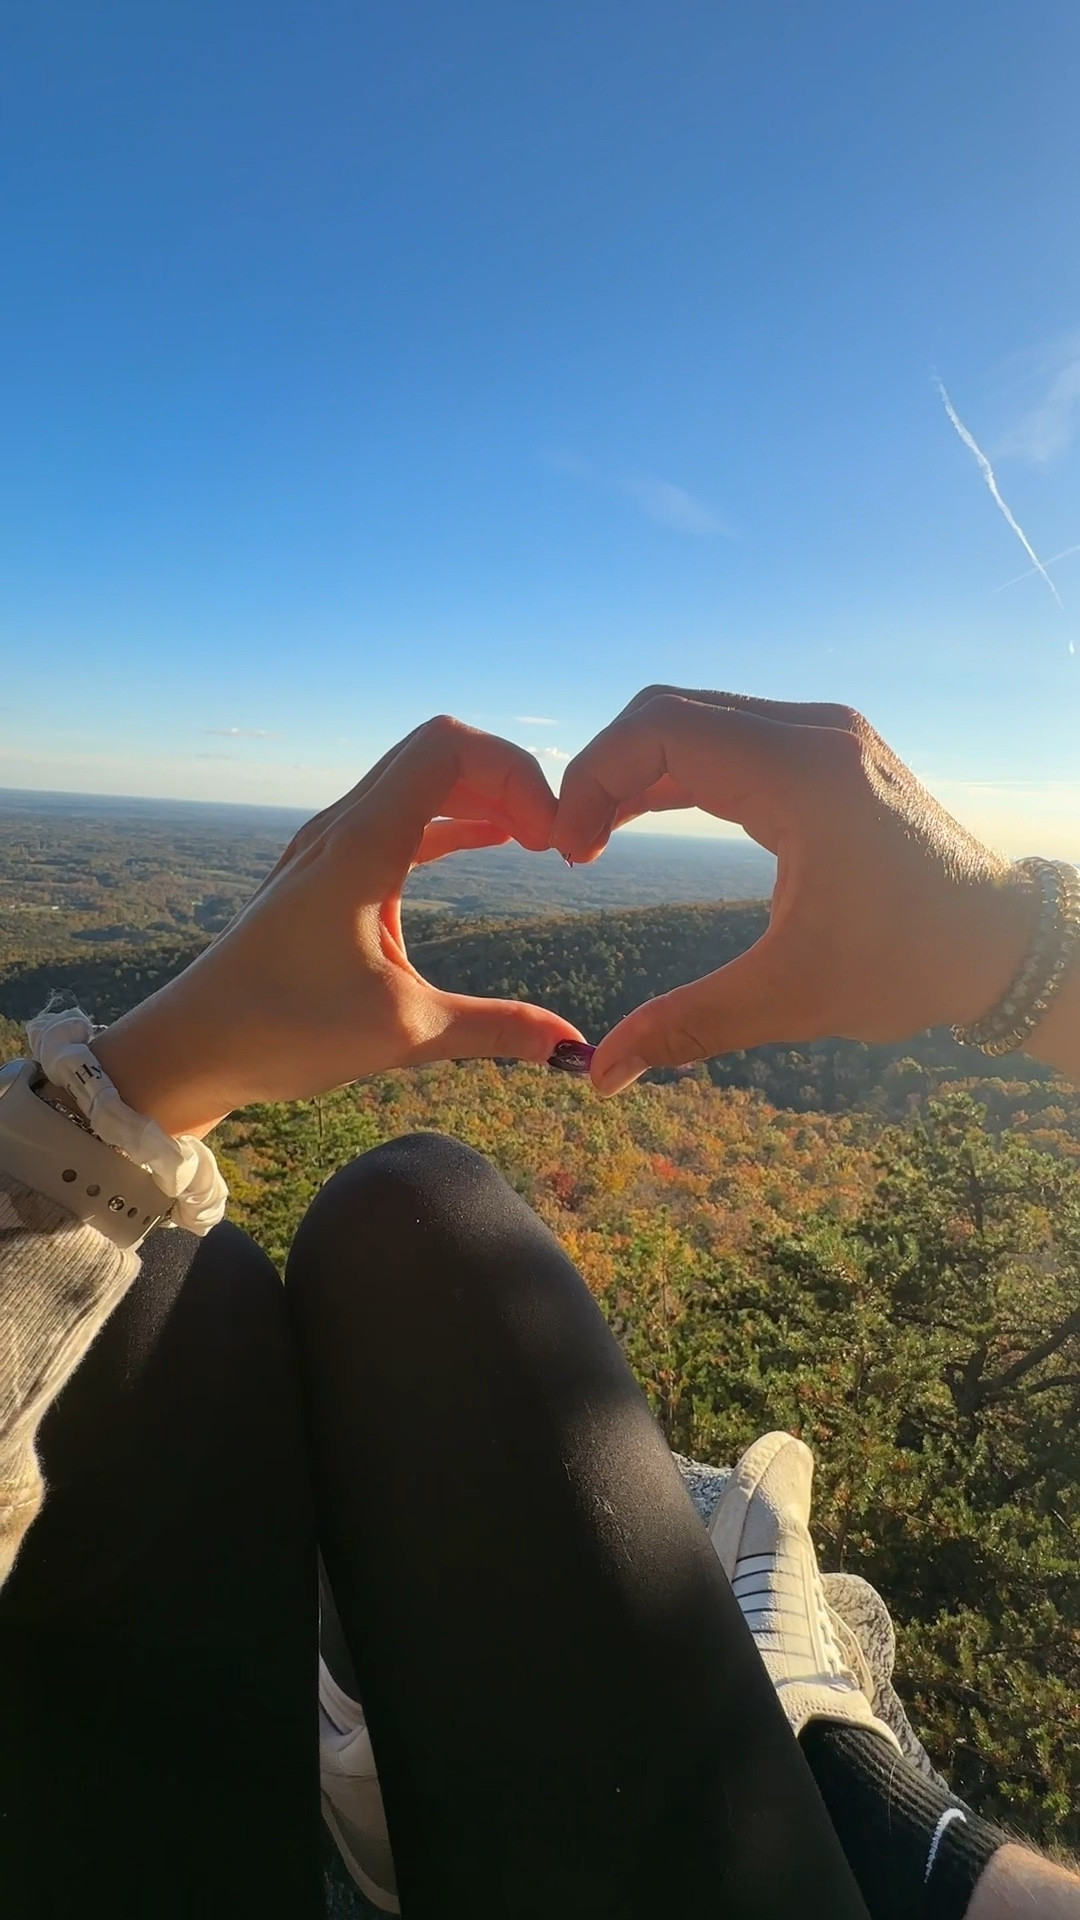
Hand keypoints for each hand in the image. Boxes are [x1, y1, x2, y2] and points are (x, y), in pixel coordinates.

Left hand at [93, 717, 584, 1133]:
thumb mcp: (403, 1032)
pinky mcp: (327, 871)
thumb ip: (496, 1029)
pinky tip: (494, 844)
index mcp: (360, 845)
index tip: (550, 841)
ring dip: (483, 797)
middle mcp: (343, 827)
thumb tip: (575, 1048)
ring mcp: (331, 845)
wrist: (191, 1046)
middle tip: (555, 841)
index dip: (517, 775)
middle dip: (510, 780)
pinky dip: (454, 820)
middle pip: (442, 752)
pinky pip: (403, 816)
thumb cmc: (282, 1031)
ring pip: (421, 780)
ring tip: (537, 841)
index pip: (451, 747)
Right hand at [553, 688, 1037, 1094]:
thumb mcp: (790, 998)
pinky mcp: (828, 752)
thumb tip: (597, 1077)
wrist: (1002, 944)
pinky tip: (643, 819)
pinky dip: (678, 773)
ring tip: (596, 841)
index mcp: (804, 774)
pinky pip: (729, 738)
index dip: (595, 778)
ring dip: (638, 773)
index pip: (662, 729)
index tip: (571, 850)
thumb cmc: (908, 964)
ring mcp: (825, 734)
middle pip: (669, 713)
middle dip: (606, 774)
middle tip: (574, 849)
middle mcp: (814, 733)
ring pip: (696, 721)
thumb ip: (686, 1027)